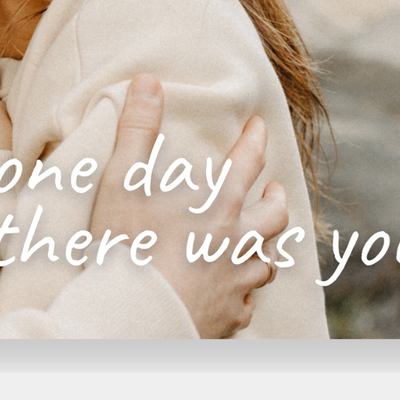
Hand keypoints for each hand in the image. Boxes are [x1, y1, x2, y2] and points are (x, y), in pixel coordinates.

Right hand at [90, 74, 287, 338]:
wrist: (137, 318)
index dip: (254, 140)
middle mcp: (238, 244)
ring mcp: (237, 285)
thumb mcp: (123, 178)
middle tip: (275, 191)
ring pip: (266, 262)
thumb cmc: (128, 246)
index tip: (259, 126)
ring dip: (265, 247)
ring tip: (259, 242)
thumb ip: (137, 128)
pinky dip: (243, 291)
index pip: (247, 163)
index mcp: (219, 206)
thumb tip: (149, 80)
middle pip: (274, 218)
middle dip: (276, 199)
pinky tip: (234, 293)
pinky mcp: (229, 319)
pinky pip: (246, 302)